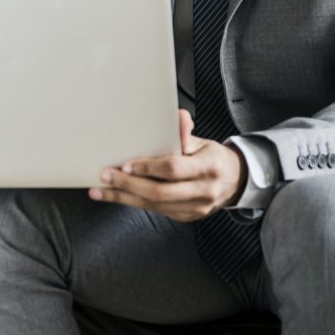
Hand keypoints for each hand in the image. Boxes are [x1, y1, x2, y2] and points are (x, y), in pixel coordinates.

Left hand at [88, 109, 247, 220]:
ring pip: (154, 206)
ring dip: (124, 198)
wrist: (235, 182)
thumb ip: (185, 134)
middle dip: (128, 185)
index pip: (173, 168)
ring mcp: (195, 208)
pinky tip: (116, 197)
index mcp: (208, 167)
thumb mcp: (203, 142)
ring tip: (100, 190)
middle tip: (105, 176)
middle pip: (160, 192)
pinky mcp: (186, 217)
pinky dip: (133, 203)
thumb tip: (177, 117)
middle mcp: (203, 191)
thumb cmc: (213, 158)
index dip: (148, 167)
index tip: (125, 164)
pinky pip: (156, 211)